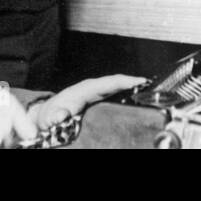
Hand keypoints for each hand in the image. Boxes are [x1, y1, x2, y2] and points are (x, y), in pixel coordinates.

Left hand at [28, 74, 145, 129]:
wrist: (45, 119)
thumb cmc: (48, 116)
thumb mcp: (49, 117)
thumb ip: (55, 117)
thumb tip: (60, 116)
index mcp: (84, 90)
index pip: (107, 82)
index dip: (124, 81)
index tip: (139, 82)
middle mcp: (93, 89)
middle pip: (118, 83)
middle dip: (135, 84)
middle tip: (154, 88)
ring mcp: (97, 94)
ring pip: (119, 89)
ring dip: (134, 90)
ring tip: (153, 94)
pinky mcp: (99, 101)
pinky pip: (117, 97)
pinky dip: (129, 97)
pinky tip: (140, 104)